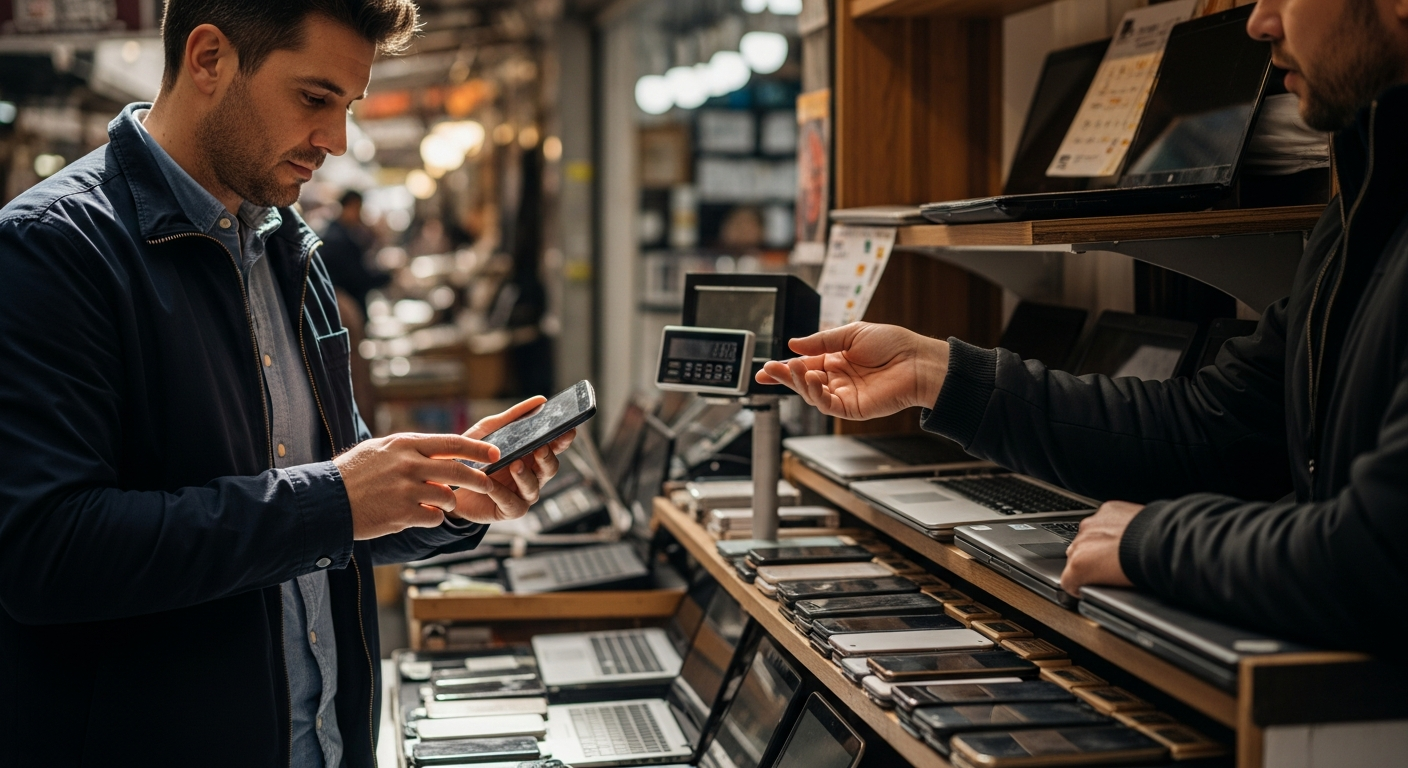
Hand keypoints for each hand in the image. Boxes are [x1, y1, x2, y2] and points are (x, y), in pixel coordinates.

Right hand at [335, 432, 500, 539]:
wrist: (328, 500)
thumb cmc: (353, 474)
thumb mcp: (380, 449)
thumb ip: (409, 449)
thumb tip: (438, 448)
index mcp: (405, 444)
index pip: (452, 442)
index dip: (478, 448)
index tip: (496, 452)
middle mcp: (409, 464)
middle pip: (457, 471)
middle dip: (479, 479)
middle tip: (489, 484)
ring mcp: (407, 490)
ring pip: (447, 497)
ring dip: (449, 503)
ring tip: (439, 504)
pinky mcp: (403, 514)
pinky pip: (434, 517)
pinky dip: (433, 518)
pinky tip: (420, 516)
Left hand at [447, 397, 576, 524]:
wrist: (449, 485)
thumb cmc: (474, 456)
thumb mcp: (490, 430)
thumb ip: (513, 417)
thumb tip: (541, 400)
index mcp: (532, 455)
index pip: (555, 446)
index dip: (563, 439)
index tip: (568, 429)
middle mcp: (533, 475)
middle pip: (550, 467)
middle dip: (548, 457)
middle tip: (541, 447)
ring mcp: (523, 494)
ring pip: (533, 486)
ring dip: (526, 475)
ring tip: (515, 464)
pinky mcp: (510, 510)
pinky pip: (510, 502)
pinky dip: (502, 493)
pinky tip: (491, 485)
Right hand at [755, 323, 948, 420]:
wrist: (916, 360)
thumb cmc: (893, 344)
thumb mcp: (852, 333)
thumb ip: (821, 341)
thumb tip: (793, 345)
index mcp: (836, 360)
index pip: (804, 365)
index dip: (784, 367)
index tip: (765, 368)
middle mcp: (837, 379)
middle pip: (802, 381)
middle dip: (784, 376)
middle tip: (769, 370)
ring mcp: (843, 395)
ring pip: (811, 394)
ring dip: (798, 382)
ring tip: (793, 368)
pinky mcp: (851, 408)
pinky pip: (826, 405)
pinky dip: (815, 394)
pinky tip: (811, 379)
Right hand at [1059, 501, 1141, 596]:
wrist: (1162, 544)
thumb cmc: (1143, 568)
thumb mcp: (1115, 588)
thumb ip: (1098, 585)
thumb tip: (1101, 586)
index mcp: (1079, 564)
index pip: (1066, 580)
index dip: (1078, 585)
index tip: (1087, 585)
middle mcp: (1081, 542)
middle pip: (1075, 555)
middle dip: (1089, 561)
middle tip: (1110, 568)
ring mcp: (1093, 524)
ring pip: (1088, 535)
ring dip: (1099, 542)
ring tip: (1121, 549)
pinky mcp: (1108, 509)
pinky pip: (1104, 520)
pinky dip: (1112, 526)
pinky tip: (1126, 534)